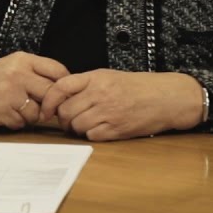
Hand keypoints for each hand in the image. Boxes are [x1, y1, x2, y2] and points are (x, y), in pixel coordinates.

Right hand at [0, 52, 68, 128]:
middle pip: (52, 93)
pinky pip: (22, 123)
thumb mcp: (12, 66)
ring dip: (32, 116)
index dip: (64, 85)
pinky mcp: (3, 112)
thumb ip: (35, 73)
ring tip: (18, 110)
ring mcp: (10, 94)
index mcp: (23, 60)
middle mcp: (18, 74)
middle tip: (44, 109)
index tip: (61, 94)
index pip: (58, 70)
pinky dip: (17, 122)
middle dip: (50, 105)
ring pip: (38, 112)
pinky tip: (6, 115)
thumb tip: (64, 90)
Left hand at [39, 70, 203, 140]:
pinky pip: (92, 136)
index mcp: (96, 77)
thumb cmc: (138, 87)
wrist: (167, 97)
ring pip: (76, 125)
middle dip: (63, 119)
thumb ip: (86, 84)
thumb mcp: (110, 76)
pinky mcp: (117, 129)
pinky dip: (92, 135)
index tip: (45, 110)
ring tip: (87, 124)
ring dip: (77, 128)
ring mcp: (109, 112)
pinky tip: (100, 129)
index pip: (61, 87)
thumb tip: (59, 98)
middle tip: (69, 121)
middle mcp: (100, 93)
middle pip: (65, 111)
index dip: (48, 100)